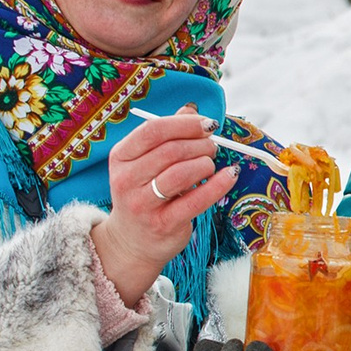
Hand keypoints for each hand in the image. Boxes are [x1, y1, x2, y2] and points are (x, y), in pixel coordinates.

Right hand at [94, 106, 234, 304]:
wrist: (131, 242)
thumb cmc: (144, 194)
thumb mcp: (145, 163)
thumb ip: (167, 136)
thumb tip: (191, 108)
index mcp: (121, 157)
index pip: (153, 130)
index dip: (185, 124)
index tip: (207, 124)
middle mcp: (126, 179)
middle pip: (170, 150)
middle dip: (200, 144)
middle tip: (212, 146)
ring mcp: (143, 204)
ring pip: (182, 173)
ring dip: (205, 163)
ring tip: (211, 164)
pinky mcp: (163, 223)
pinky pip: (197, 200)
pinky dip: (219, 184)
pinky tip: (230, 175)